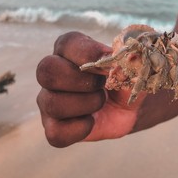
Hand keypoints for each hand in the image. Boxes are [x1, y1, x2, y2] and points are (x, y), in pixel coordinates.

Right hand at [36, 32, 145, 146]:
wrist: (125, 109)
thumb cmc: (122, 82)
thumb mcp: (131, 70)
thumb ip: (131, 63)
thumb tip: (130, 59)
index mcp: (69, 51)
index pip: (66, 44)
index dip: (89, 54)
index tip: (110, 62)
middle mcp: (52, 74)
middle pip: (46, 71)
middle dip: (81, 80)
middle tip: (102, 85)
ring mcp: (48, 101)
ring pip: (51, 103)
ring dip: (86, 104)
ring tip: (100, 103)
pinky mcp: (53, 126)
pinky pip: (55, 133)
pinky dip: (80, 129)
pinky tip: (92, 122)